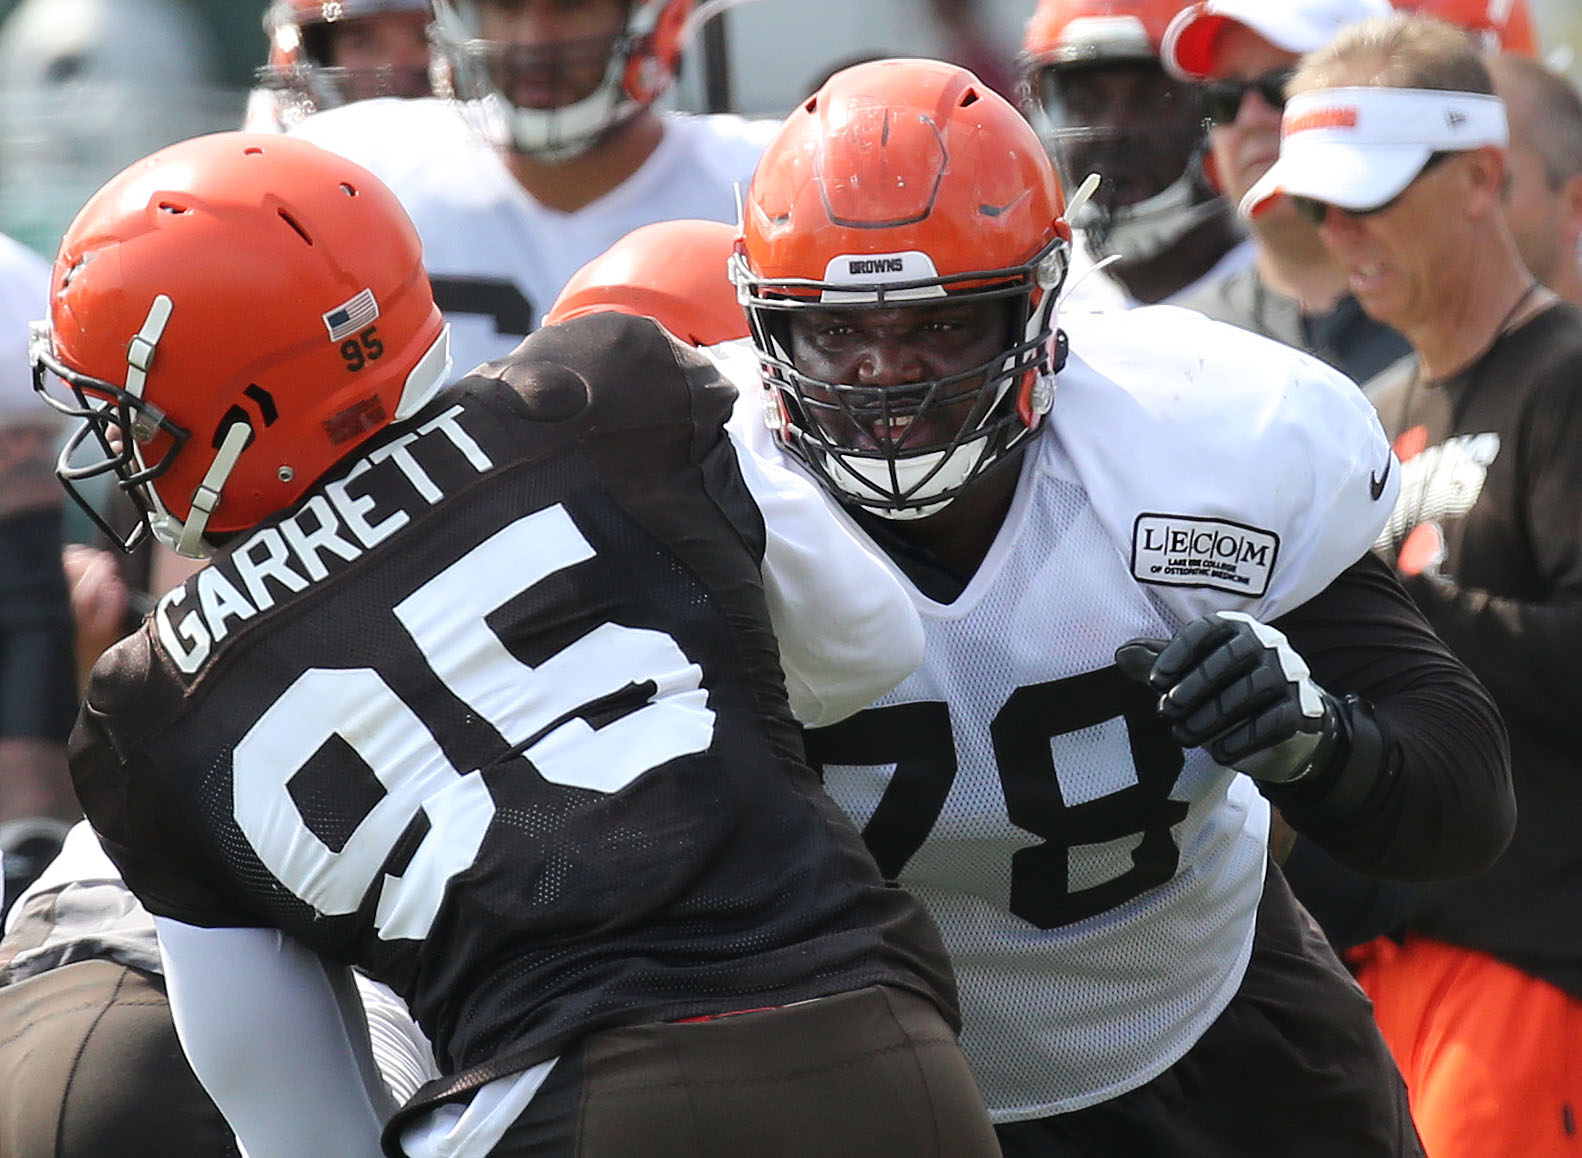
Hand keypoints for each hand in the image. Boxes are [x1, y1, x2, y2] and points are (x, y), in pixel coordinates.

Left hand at [1115, 611, 1340, 783]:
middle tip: (1166, 711)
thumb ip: (1157, 664)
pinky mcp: (1303, 708)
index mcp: (1236, 628)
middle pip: (1231, 657)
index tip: (1155, 682)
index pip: (1206, 629)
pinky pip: (1275, 721)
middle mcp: (1267, 644)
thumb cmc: (1227, 691)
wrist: (1282, 726)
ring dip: (1212, 716)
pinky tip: (1219, 753)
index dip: (1178, 653)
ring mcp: (1289, 675)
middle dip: (1194, 685)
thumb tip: (1122, 654)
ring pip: (1252, 689)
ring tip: (1184, 736)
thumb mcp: (1191, 676)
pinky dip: (1244, 739)